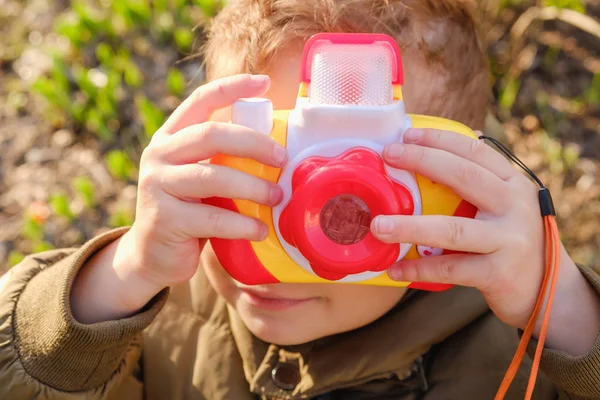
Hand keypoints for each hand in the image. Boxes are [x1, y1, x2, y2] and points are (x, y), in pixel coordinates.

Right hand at [71, 74, 286, 322]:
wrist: (152, 255)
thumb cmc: (190, 211)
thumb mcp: (202, 178)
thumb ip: (223, 161)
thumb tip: (278, 153)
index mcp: (171, 137)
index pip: (201, 100)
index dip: (232, 87)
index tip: (265, 82)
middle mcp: (159, 155)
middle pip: (211, 135)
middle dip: (253, 143)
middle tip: (282, 159)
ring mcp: (157, 185)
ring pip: (213, 178)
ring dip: (253, 187)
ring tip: (277, 198)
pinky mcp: (163, 219)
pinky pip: (212, 218)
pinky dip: (242, 224)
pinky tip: (260, 230)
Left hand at [371, 128, 599, 354]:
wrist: (549, 292)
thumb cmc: (512, 243)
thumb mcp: (507, 206)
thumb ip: (481, 182)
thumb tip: (437, 150)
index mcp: (514, 185)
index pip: (476, 151)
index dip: (439, 139)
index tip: (407, 134)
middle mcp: (515, 207)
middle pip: (463, 177)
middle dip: (422, 161)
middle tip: (387, 155)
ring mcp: (509, 240)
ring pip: (451, 229)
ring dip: (409, 227)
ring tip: (378, 226)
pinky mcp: (498, 274)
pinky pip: (450, 269)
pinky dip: (419, 269)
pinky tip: (395, 269)